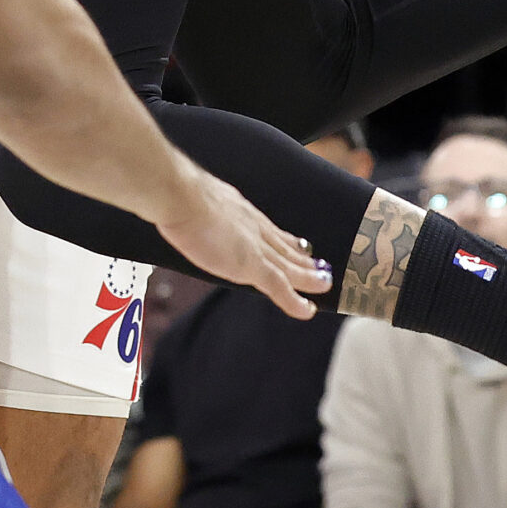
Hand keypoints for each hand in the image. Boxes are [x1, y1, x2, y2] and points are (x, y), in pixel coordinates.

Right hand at [155, 162, 331, 319]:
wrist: (183, 197)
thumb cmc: (181, 197)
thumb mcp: (199, 199)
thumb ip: (205, 211)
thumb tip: (194, 215)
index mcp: (243, 213)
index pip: (271, 231)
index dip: (288, 241)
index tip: (301, 245)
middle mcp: (255, 228)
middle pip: (285, 248)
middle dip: (304, 260)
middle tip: (322, 268)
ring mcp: (256, 248)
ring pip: (290, 267)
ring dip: (309, 277)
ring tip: (325, 284)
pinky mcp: (252, 265)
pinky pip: (279, 286)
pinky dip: (294, 300)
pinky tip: (307, 310)